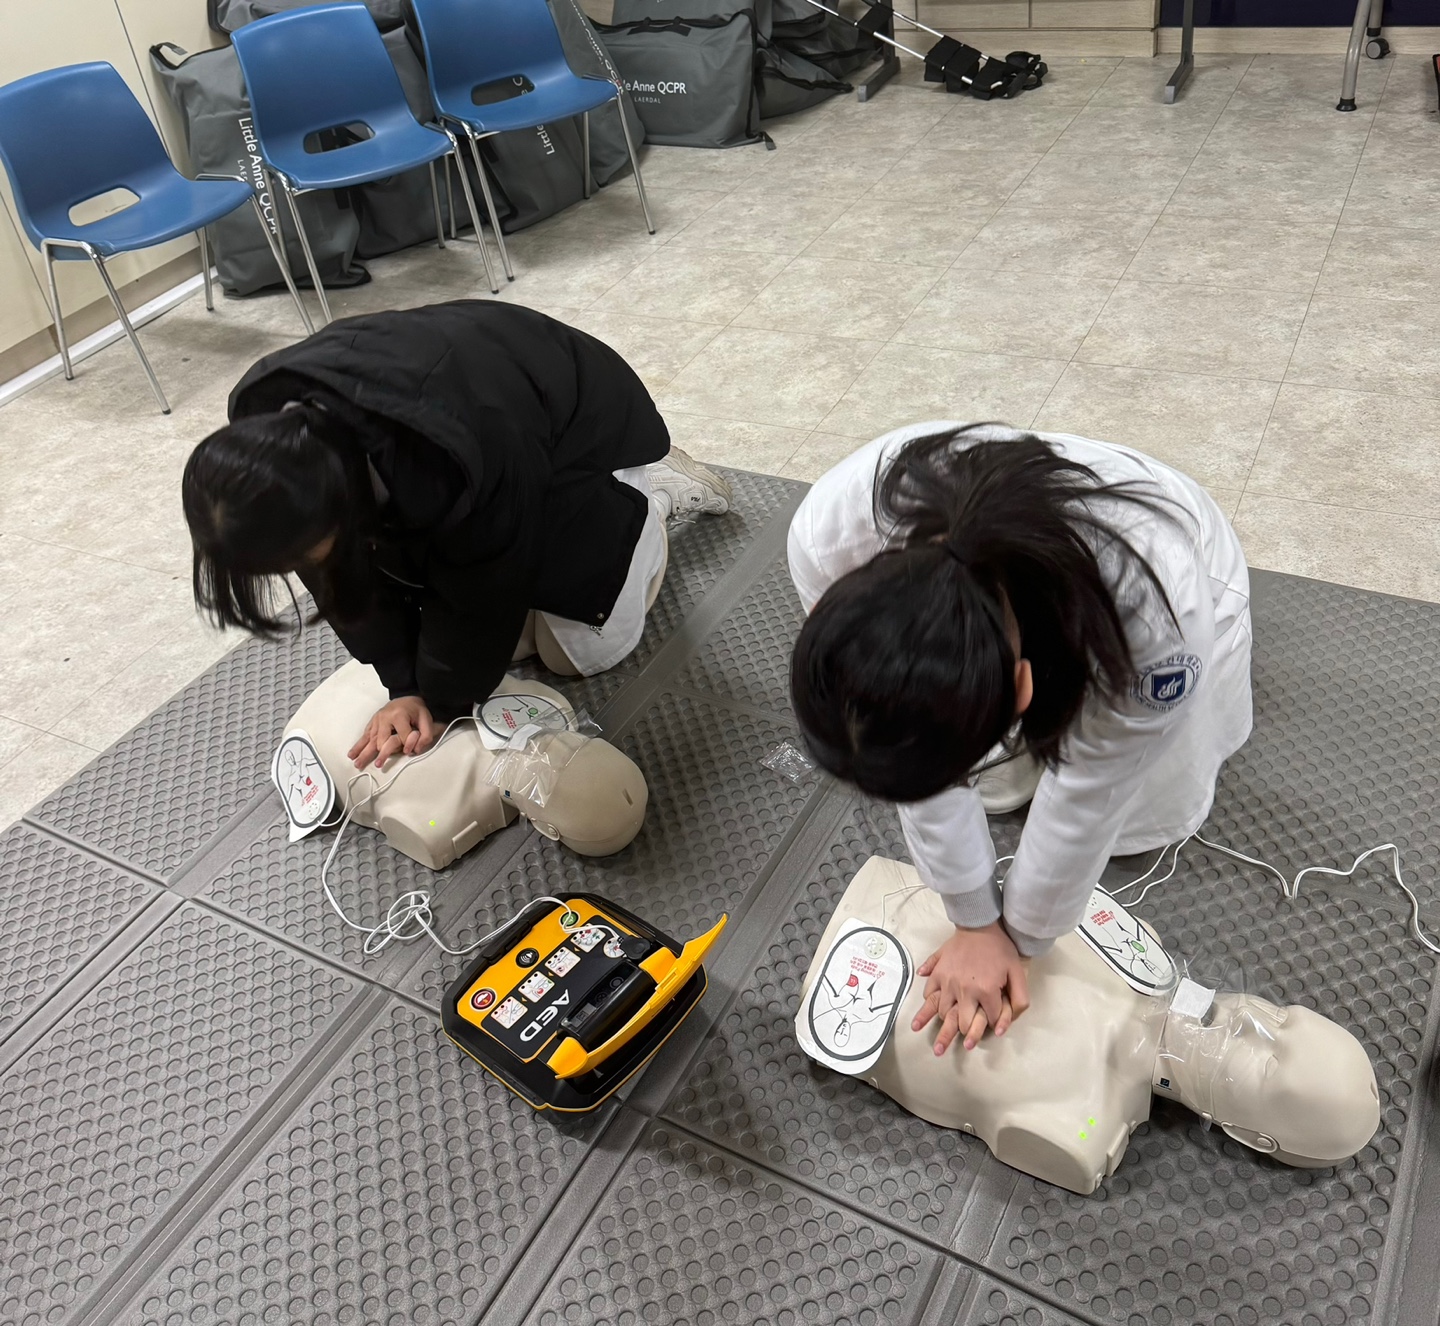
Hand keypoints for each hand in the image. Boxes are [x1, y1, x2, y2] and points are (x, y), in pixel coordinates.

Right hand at [348, 696, 436, 770]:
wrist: (408, 697)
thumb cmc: (416, 709)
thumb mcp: (427, 719)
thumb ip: (426, 735)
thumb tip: (415, 750)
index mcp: (398, 715)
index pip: (402, 737)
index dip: (408, 745)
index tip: (411, 749)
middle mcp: (384, 718)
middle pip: (382, 740)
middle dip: (381, 753)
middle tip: (378, 765)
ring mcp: (377, 720)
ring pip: (370, 739)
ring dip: (363, 752)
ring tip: (357, 764)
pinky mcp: (372, 723)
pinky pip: (365, 735)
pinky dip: (358, 745)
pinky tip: (352, 754)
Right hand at [912, 921, 1029, 1054]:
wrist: (980, 925)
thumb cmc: (1001, 949)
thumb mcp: (1019, 974)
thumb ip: (1019, 1001)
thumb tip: (1003, 1027)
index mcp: (986, 992)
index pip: (990, 1020)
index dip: (995, 1024)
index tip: (994, 1024)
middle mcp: (965, 990)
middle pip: (963, 1023)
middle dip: (966, 1035)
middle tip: (964, 1043)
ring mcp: (948, 981)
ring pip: (943, 1012)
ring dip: (946, 1023)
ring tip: (942, 1037)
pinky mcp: (937, 972)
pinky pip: (929, 992)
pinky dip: (928, 1004)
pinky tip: (927, 1012)